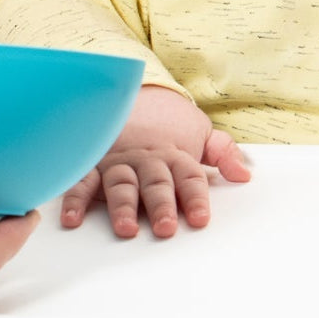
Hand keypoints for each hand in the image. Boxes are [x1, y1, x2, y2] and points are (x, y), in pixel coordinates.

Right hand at [61, 85, 250, 238]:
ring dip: (122, 206)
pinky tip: (74, 218)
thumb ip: (222, 153)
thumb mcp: (200, 131)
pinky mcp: (93, 163)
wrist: (129, 90)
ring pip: (121, 184)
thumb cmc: (167, 121)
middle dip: (160, 205)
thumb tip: (244, 174)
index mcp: (174, 154)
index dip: (195, 198)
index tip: (200, 219)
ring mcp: (118, 161)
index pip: (189, 176)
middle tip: (166, 227)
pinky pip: (83, 180)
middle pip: (155, 183)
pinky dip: (75, 199)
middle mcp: (146, 159)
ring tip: (127, 227)